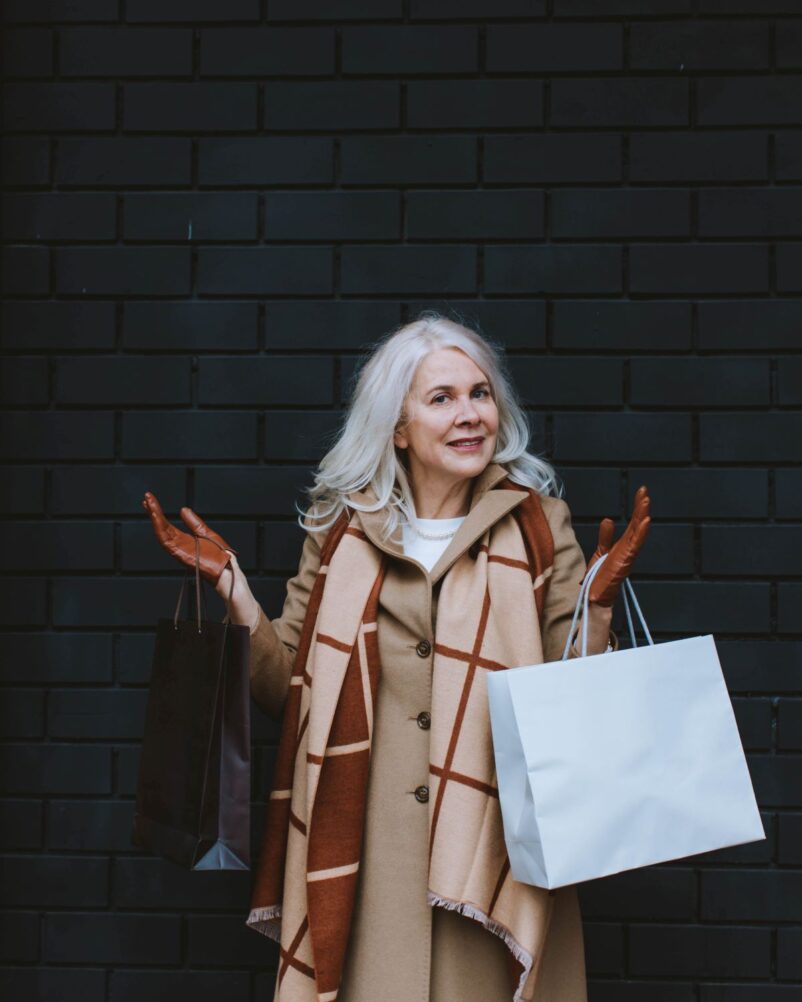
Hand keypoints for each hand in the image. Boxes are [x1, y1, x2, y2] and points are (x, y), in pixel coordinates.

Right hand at [142, 490, 236, 587]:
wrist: (227, 569)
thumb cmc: (220, 556)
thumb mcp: (206, 533)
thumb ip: (194, 523)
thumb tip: (183, 509)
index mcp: (183, 540)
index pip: (166, 525)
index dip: (158, 513)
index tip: (151, 501)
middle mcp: (178, 545)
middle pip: (161, 527)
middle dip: (153, 512)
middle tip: (146, 497)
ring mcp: (178, 550)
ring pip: (161, 532)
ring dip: (154, 517)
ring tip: (149, 503)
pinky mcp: (180, 554)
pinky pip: (166, 540)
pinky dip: (159, 528)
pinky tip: (156, 516)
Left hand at [583, 485, 650, 607]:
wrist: (596, 596)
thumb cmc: (599, 577)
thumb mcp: (601, 551)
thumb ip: (605, 536)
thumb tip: (608, 519)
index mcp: (624, 545)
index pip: (633, 522)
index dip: (637, 508)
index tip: (641, 492)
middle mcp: (629, 548)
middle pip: (637, 524)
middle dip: (641, 507)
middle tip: (644, 490)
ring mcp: (628, 554)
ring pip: (638, 532)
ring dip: (642, 516)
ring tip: (645, 500)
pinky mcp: (625, 561)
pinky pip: (635, 544)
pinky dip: (641, 532)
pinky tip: (645, 520)